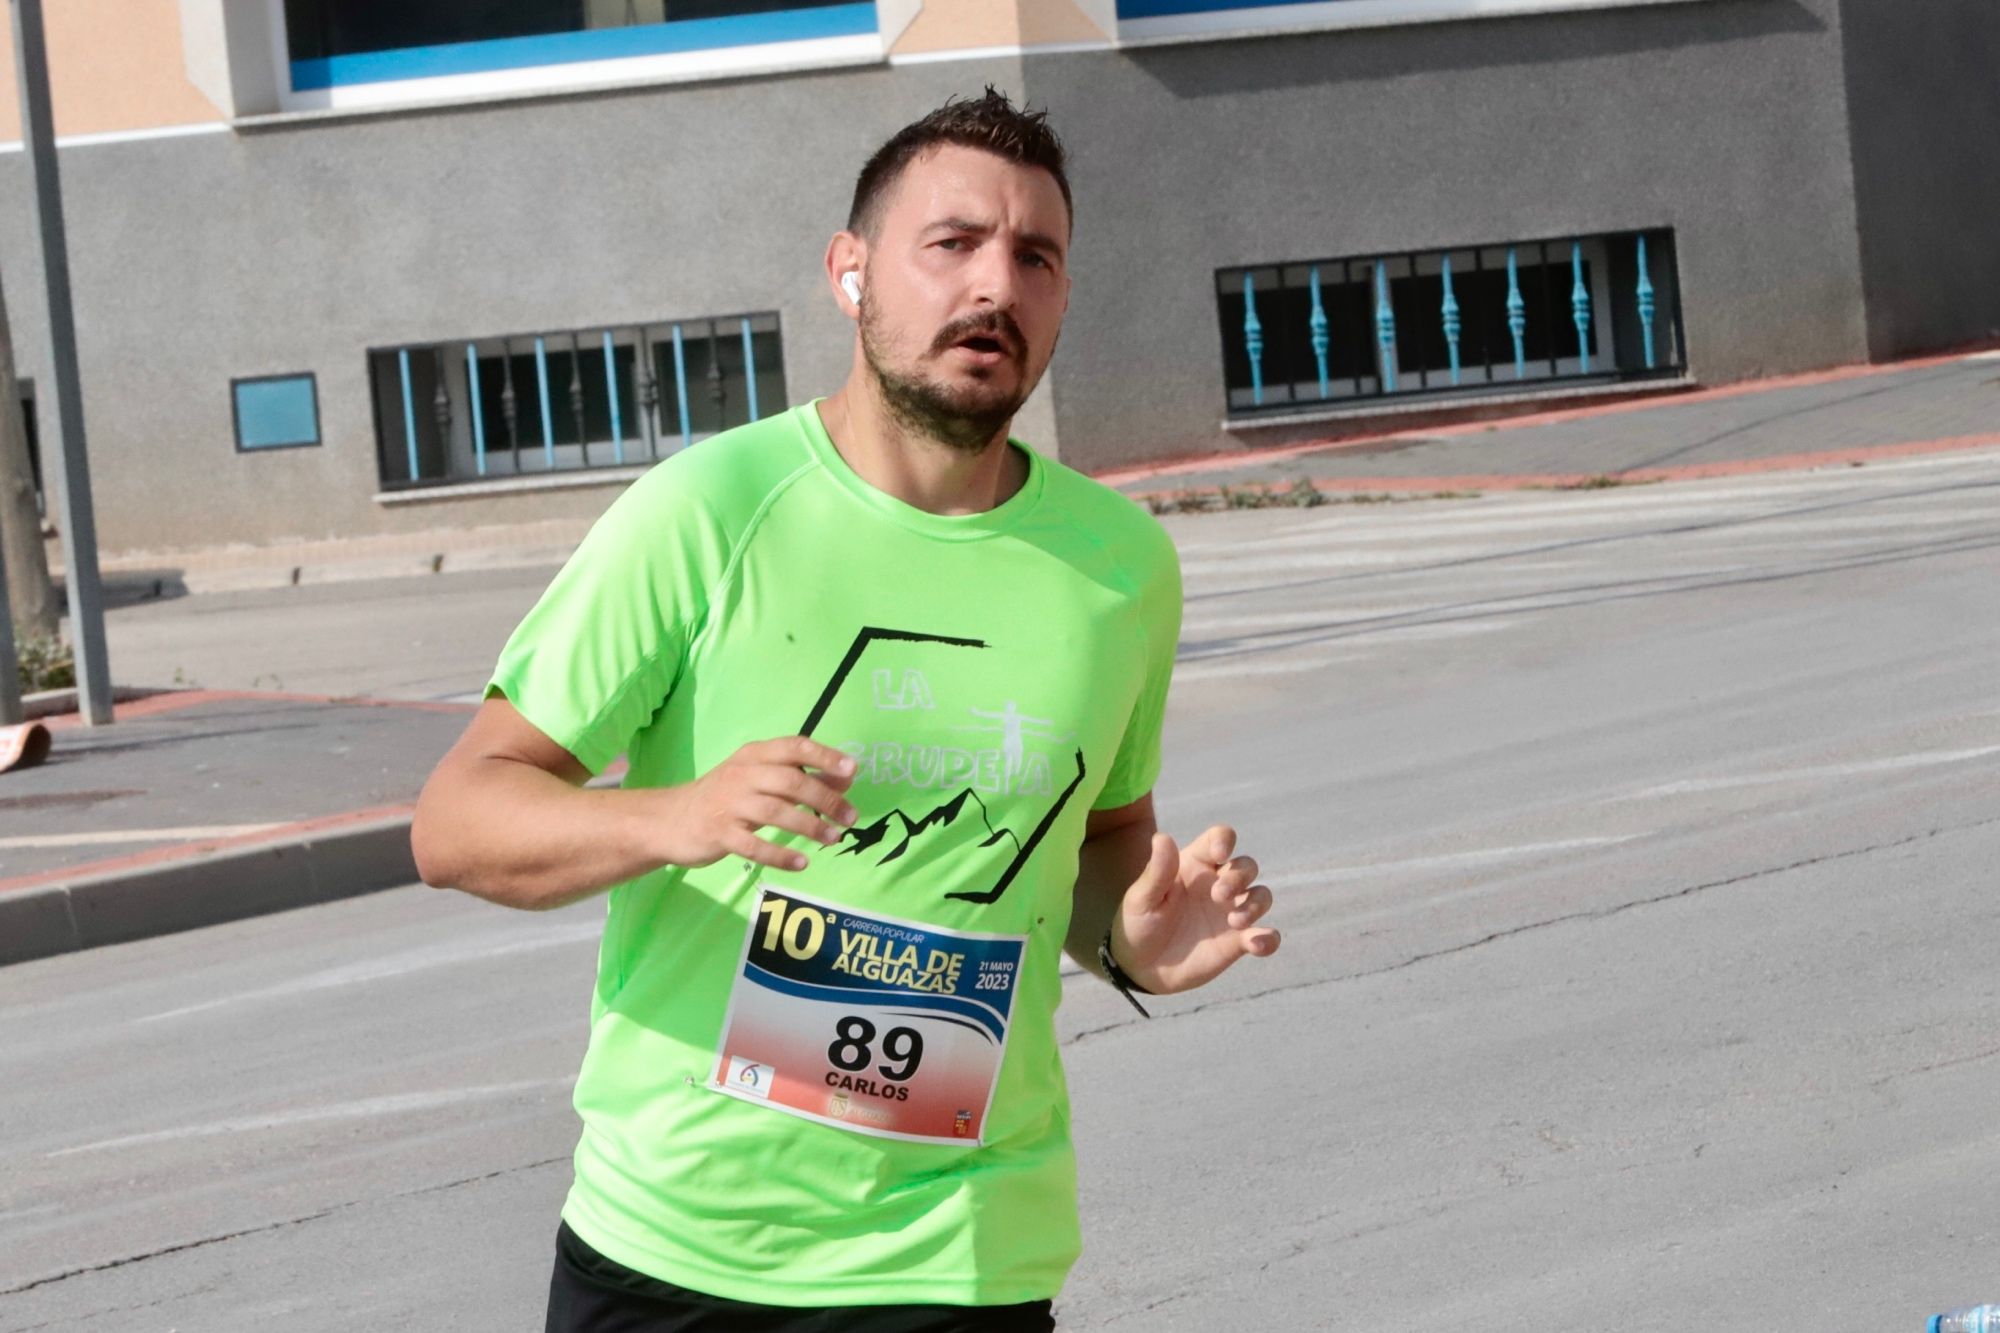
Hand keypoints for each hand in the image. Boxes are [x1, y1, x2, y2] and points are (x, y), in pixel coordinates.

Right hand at [649, 737, 857, 871]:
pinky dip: (780, 854)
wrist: (669, 819)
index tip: (852, 769)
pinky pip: (754, 845)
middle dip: (826, 798)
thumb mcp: (760, 779)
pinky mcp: (719, 833)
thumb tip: (846, 778)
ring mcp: (729, 804)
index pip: (794, 746)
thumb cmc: (724, 797)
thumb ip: (801, 777)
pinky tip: (801, 863)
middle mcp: (742, 774)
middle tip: (850, 817)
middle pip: (790, 781)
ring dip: (810, 826)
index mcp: (754, 755)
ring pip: (776, 811)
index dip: (825, 756)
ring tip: (833, 839)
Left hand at [1113, 824, 1278, 994]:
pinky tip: (1256, 944)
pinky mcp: (1238, 942)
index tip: (1220, 853)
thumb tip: (1162, 837)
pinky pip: (1266, 936)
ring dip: (1256, 904)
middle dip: (1239, 877)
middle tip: (1219, 896)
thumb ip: (1157, 870)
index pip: (1220, 839)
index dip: (1225, 840)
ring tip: (1235, 921)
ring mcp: (1231, 912)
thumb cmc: (1138, 923)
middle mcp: (1219, 884)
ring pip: (1262, 896)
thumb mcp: (1142, 898)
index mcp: (1195, 865)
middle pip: (1246, 866)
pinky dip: (1269, 938)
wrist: (1141, 966)